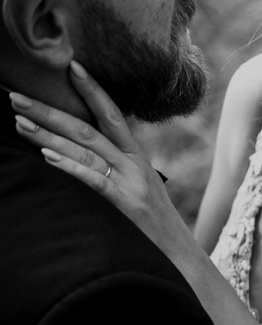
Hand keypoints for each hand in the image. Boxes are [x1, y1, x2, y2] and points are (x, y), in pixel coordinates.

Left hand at [10, 61, 194, 261]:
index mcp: (138, 159)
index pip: (113, 115)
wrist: (182, 259)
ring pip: (86, 150)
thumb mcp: (142, 192)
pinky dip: (70, 165)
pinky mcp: (127, 206)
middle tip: (16, 96)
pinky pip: (95, 180)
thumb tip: (82, 156)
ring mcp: (132, 185)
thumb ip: (118, 171)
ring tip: (18, 121)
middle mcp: (135, 166)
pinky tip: (47, 154)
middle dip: (49, 111)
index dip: (92, 90)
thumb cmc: (155, 229)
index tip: (70, 66)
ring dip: (49, 134)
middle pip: (88, 129)